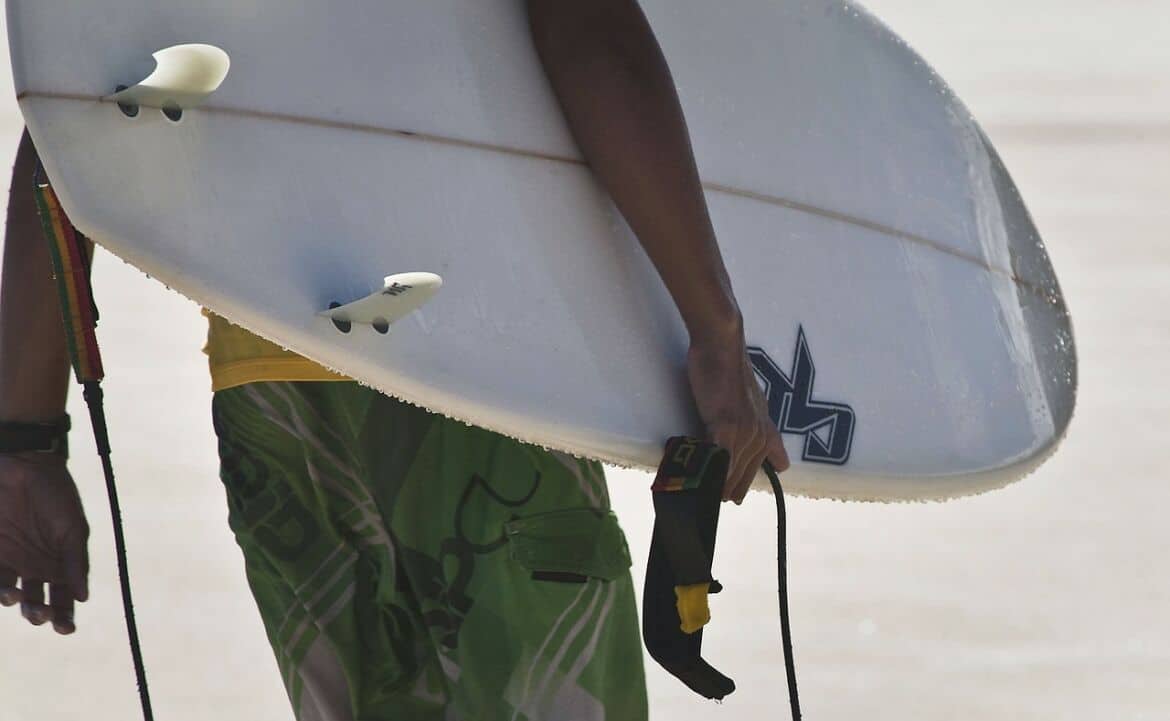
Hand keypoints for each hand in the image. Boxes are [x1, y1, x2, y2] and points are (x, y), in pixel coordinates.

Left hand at [0, 453, 88, 633]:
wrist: (25, 466)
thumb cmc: (56, 495)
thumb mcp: (73, 529)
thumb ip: (75, 562)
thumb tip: (83, 596)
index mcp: (60, 564)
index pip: (64, 598)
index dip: (65, 616)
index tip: (65, 628)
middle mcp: (36, 567)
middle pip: (36, 602)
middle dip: (38, 613)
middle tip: (40, 612)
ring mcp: (12, 561)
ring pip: (10, 594)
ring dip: (14, 602)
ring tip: (16, 596)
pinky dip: (0, 587)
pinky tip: (7, 589)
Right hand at [687, 325, 789, 503]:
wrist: (721, 345)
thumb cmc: (728, 368)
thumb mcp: (750, 401)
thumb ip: (754, 424)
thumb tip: (751, 445)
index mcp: (766, 429)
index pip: (767, 468)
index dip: (745, 483)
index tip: (731, 496)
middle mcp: (759, 435)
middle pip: (743, 475)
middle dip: (727, 490)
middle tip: (711, 503)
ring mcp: (744, 433)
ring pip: (730, 471)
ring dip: (714, 486)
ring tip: (700, 498)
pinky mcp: (725, 427)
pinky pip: (718, 459)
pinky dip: (708, 473)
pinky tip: (698, 483)